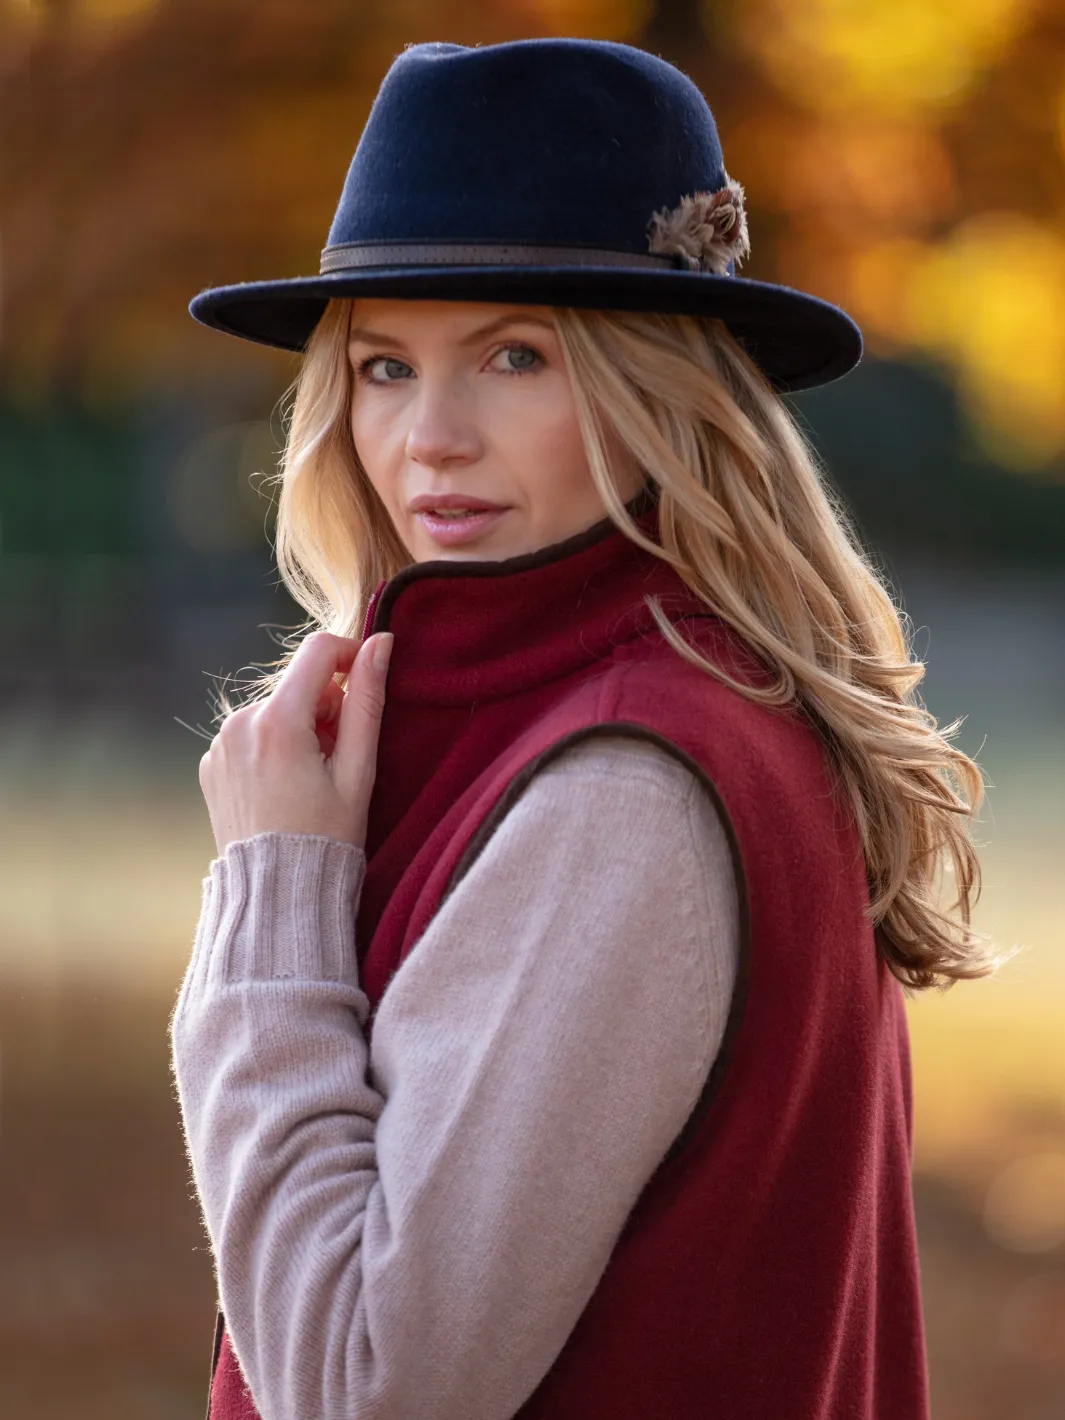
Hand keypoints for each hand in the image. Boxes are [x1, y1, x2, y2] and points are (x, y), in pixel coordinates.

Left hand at [198, 630, 393, 857]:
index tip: (367, 684)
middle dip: (327, 708)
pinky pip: (253, 735)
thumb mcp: (358, 770)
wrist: (277, 895)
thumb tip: (381, 643)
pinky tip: (286, 788)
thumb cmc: (327, 837)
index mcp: (278, 722)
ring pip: (276, 710)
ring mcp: (219, 745)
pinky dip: (275, 748)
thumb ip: (368, 700)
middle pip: (298, 685)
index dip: (350, 657)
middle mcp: (239, 724)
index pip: (318, 651)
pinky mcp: (211, 763)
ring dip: (301, 728)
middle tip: (341, 759)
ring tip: (313, 779)